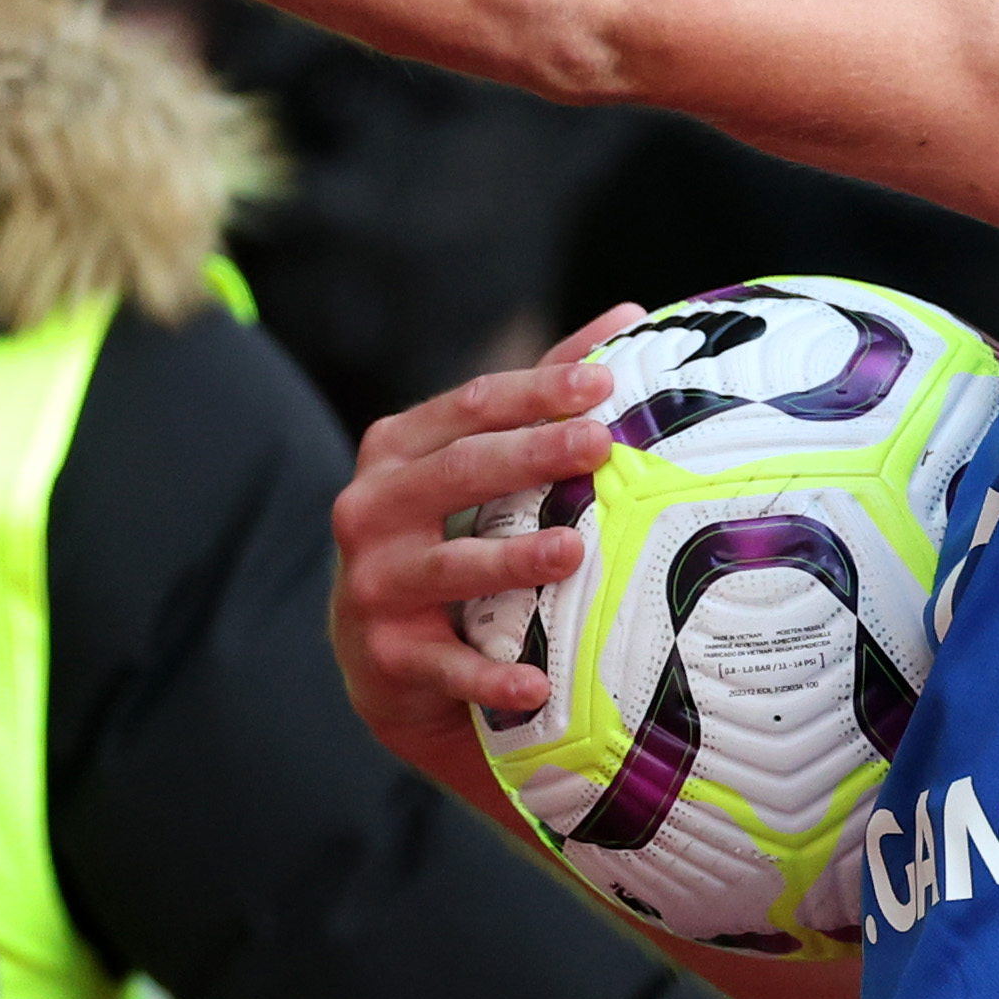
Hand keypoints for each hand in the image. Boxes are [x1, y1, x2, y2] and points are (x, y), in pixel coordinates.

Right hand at [325, 307, 644, 799]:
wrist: (384, 658)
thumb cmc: (448, 538)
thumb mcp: (477, 466)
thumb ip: (541, 395)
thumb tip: (626, 315)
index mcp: (397, 451)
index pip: (471, 406)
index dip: (536, 391)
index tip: (602, 383)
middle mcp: (372, 509)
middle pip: (459, 471)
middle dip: (530, 455)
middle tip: (598, 444)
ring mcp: (373, 585)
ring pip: (449, 566)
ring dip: (512, 560)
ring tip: (573, 549)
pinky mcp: (387, 658)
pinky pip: (446, 667)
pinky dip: (488, 678)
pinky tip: (535, 684)